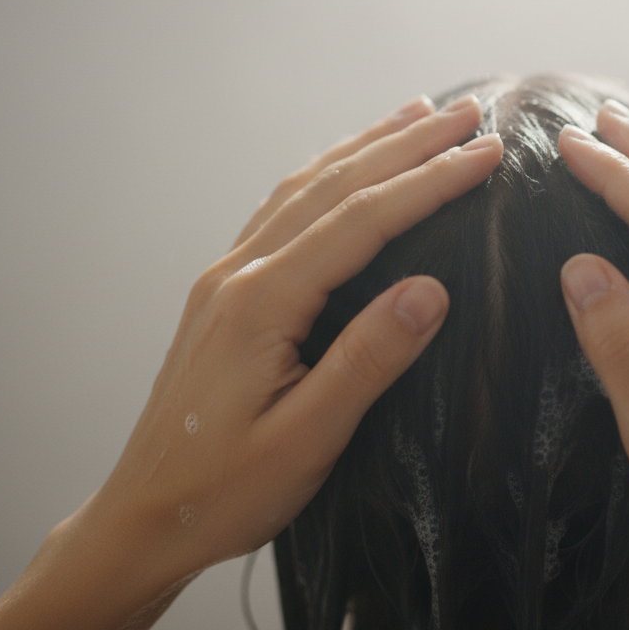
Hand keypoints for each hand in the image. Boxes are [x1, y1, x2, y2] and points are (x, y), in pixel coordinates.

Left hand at [0, 95, 504, 629]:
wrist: (144, 516)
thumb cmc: (224, 490)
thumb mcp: (307, 438)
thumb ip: (368, 359)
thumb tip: (432, 290)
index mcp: (262, 303)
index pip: (361, 221)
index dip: (428, 181)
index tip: (484, 153)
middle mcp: (239, 274)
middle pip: (334, 187)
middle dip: (407, 144)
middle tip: (468, 112)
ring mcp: (226, 280)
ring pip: (304, 190)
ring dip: (366, 147)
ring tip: (418, 114)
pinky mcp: (225, 296)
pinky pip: (282, 212)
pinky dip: (328, 177)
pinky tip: (346, 168)